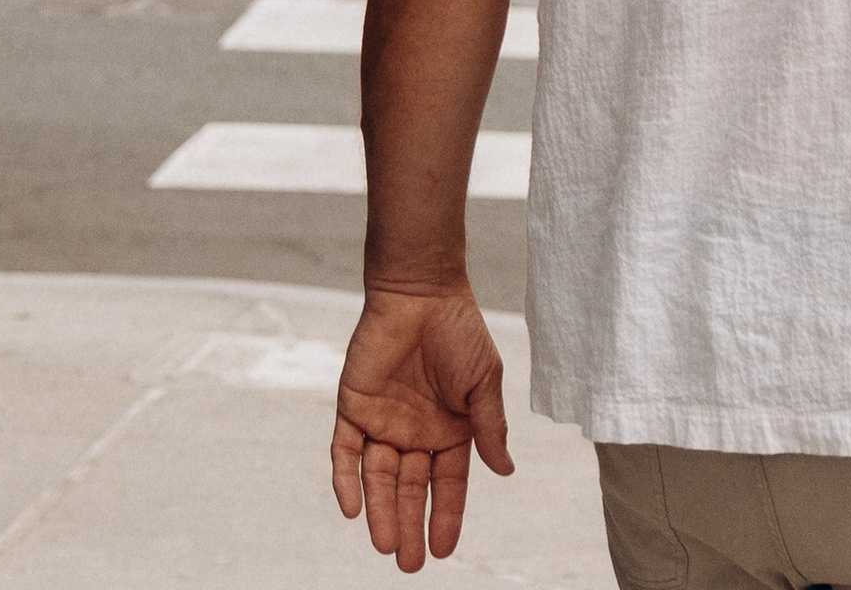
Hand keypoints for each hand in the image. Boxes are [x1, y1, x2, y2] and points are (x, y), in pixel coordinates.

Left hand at [331, 284, 512, 567]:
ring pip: (379, 478)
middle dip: (410, 526)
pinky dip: (346, 478)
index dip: (446, 517)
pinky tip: (352, 506)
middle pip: (411, 490)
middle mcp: (415, 433)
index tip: (443, 550)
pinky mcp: (353, 405)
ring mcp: (383, 421)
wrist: (420, 289)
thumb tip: (506, 472)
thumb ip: (490, 427)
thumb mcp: (484, 381)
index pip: (447, 485)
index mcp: (449, 430)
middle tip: (409, 563)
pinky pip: (345, 450)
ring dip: (380, 511)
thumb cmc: (459, 330)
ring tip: (385, 544)